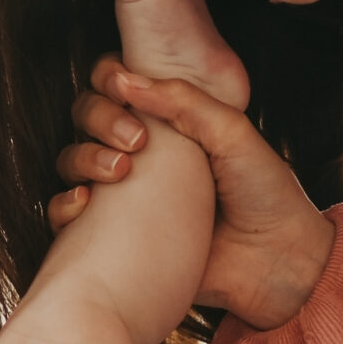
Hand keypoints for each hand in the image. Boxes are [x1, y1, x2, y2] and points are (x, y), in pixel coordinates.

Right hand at [49, 56, 336, 330]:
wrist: (278, 265)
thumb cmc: (265, 195)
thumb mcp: (234, 134)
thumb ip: (185, 100)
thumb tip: (125, 79)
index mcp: (169, 122)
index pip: (118, 86)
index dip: (107, 78)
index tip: (119, 86)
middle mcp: (141, 153)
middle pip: (87, 117)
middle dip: (98, 117)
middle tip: (134, 140)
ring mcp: (124, 195)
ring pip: (72, 161)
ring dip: (82, 157)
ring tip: (118, 173)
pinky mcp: (114, 236)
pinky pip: (67, 217)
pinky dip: (64, 207)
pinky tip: (86, 205)